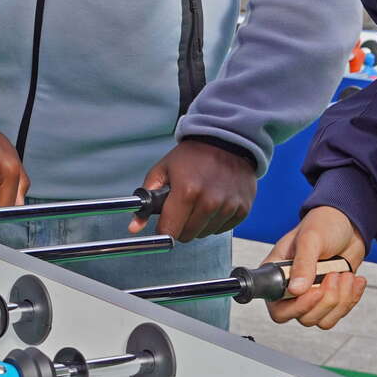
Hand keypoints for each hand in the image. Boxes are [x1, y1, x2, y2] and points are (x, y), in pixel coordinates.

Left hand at [132, 139, 257, 241]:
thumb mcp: (163, 170)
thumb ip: (146, 200)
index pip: (170, 231)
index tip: (164, 223)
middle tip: (183, 207)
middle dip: (181, 225)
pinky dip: (217, 220)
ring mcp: (228, 206)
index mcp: (186, 191)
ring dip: (200, 223)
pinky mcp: (242, 209)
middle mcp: (210, 201)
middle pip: (188, 235)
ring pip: (205, 233)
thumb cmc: (193, 156)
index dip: (164, 229)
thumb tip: (134, 227)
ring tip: (201, 200)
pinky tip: (216, 202)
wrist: (228, 141)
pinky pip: (223, 228)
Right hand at [265, 207, 367, 327]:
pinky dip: (350, 299)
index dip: (296, 307)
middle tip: (334, 275)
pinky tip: (353, 280)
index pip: (277, 309)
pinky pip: (338, 314)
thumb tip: (296, 290)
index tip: (314, 291)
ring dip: (340, 300)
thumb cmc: (323, 224)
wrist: (348, 224)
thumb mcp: (311, 239)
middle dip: (325, 300)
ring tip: (344, 275)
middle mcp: (292, 289)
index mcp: (278, 275)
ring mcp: (312, 295)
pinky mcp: (331, 297)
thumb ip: (303, 264)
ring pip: (322, 319)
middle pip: (304, 318)